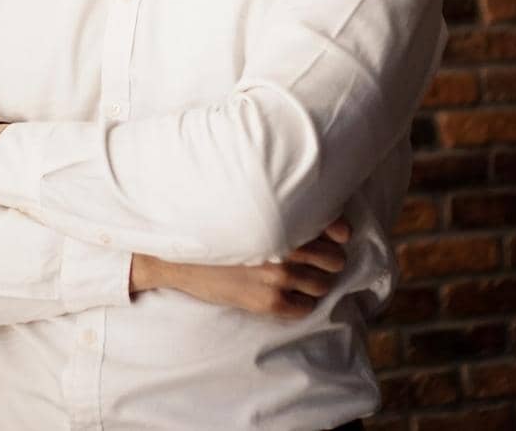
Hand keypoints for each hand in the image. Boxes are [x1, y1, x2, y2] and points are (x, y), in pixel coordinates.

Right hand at [134, 216, 353, 318]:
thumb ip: (279, 211)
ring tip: (298, 278)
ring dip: (315, 282)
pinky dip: (300, 303)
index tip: (334, 237)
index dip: (338, 234)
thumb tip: (319, 215)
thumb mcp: (244, 208)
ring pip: (323, 285)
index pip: (336, 228)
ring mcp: (279, 276)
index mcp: (283, 220)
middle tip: (313, 260)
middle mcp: (287, 247)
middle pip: (335, 259)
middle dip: (327, 260)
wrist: (177, 258)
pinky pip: (305, 308)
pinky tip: (285, 294)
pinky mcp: (269, 301)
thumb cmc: (211, 227)